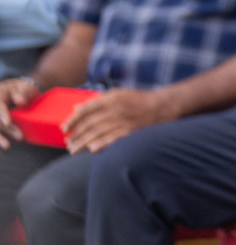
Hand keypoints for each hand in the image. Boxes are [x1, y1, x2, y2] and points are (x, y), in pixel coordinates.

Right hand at [0, 78, 40, 148]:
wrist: (19, 92)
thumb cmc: (23, 89)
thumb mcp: (26, 88)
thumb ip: (24, 93)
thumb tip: (19, 101)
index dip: (3, 114)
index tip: (8, 124)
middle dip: (5, 129)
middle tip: (19, 137)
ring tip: (7, 146)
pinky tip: (4, 145)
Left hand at [61, 88, 175, 153]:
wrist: (163, 105)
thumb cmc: (138, 99)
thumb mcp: (118, 94)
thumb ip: (97, 100)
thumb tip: (76, 108)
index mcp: (112, 98)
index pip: (87, 109)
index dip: (73, 119)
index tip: (64, 128)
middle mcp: (116, 109)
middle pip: (90, 123)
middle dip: (76, 134)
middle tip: (67, 142)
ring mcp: (124, 120)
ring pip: (98, 133)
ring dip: (83, 142)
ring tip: (73, 149)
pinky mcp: (131, 130)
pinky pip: (113, 138)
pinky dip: (102, 144)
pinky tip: (92, 150)